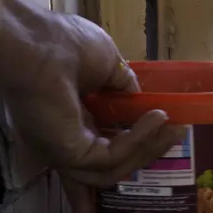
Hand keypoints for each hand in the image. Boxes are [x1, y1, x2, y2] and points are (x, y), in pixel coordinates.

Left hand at [0, 0, 185, 212]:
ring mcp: (62, 150)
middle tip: (175, 138)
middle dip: (143, 158)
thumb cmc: (62, 44)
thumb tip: (138, 98)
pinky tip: (157, 118)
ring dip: (148, 151)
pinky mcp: (70, 154)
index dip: (116, 158)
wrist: (37, 42)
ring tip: (174, 130)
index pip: (88, 152)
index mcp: (63, 119)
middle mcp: (58, 140)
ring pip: (112, 170)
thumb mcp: (106, 63)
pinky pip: (113, 156)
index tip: (148, 154)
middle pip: (103, 169)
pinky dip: (140, 140)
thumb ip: (121, 86)